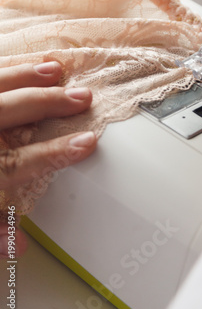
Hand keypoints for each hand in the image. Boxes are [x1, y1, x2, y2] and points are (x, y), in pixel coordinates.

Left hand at [0, 61, 96, 258]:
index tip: (87, 143)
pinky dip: (3, 67)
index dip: (55, 152)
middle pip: (8, 113)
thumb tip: (17, 246)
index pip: (19, 163)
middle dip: (47, 102)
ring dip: (23, 75)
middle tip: (81, 97)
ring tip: (53, 69)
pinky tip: (17, 62)